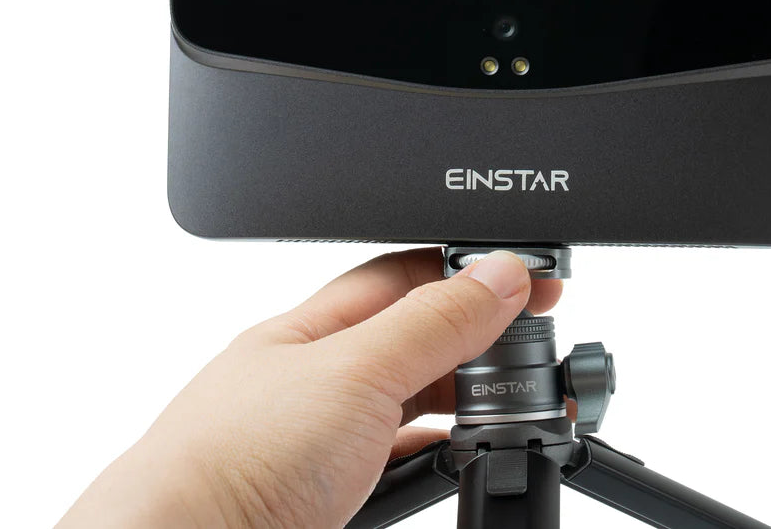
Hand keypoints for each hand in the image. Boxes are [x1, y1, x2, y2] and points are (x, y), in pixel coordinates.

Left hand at [58, 249, 558, 528]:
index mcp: (310, 328)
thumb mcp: (356, 371)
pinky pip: (402, 466)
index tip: (538, 284)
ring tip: (512, 411)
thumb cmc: (231, 459)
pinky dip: (441, 461)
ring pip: (412, 405)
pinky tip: (460, 463)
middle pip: (417, 341)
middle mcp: (313, 380)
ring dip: (465, 404)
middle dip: (481, 342)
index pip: (407, 275)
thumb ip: (432, 322)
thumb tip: (501, 273)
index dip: (475, 271)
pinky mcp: (329, 499)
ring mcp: (320, 441)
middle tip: (539, 356)